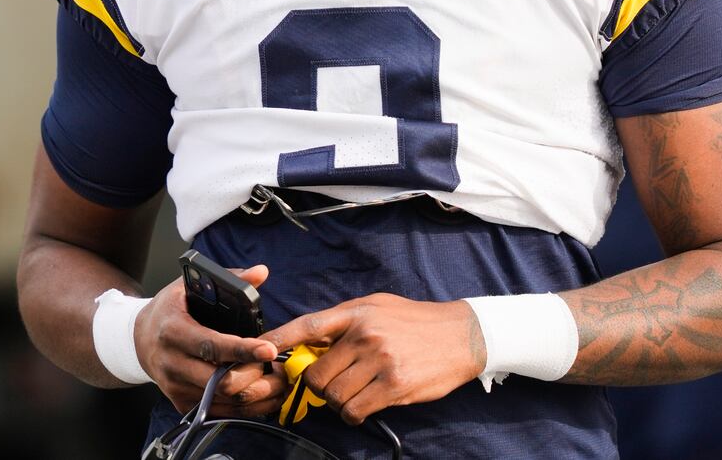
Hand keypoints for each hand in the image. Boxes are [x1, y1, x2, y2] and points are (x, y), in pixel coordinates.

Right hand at [133, 264, 287, 415]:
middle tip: (278, 367)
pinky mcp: (181, 403)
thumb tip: (261, 272)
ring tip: (279, 381)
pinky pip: (218, 412)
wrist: (138, 340)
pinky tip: (262, 395)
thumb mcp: (190, 287)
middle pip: (220, 382)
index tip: (269, 349)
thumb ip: (228, 279)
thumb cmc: (169, 311)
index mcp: (174, 331)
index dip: (243, 349)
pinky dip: (244, 407)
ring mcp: (176, 387)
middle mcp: (173, 363)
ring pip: (223, 401)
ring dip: (255, 394)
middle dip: (255, 376)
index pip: (212, 345)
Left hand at [260, 293, 484, 424]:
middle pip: (315, 373)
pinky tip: (366, 404)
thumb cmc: (416, 322)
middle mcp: (364, 334)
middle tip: (332, 385)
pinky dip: (353, 414)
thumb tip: (311, 342)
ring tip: (355, 392)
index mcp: (357, 312)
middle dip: (316, 386)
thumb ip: (345, 323)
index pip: (308, 325)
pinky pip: (354, 410)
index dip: (278, 339)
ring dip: (337, 402)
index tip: (258, 351)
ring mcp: (379, 360)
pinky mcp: (393, 385)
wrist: (464, 335)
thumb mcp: (379, 308)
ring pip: (332, 395)